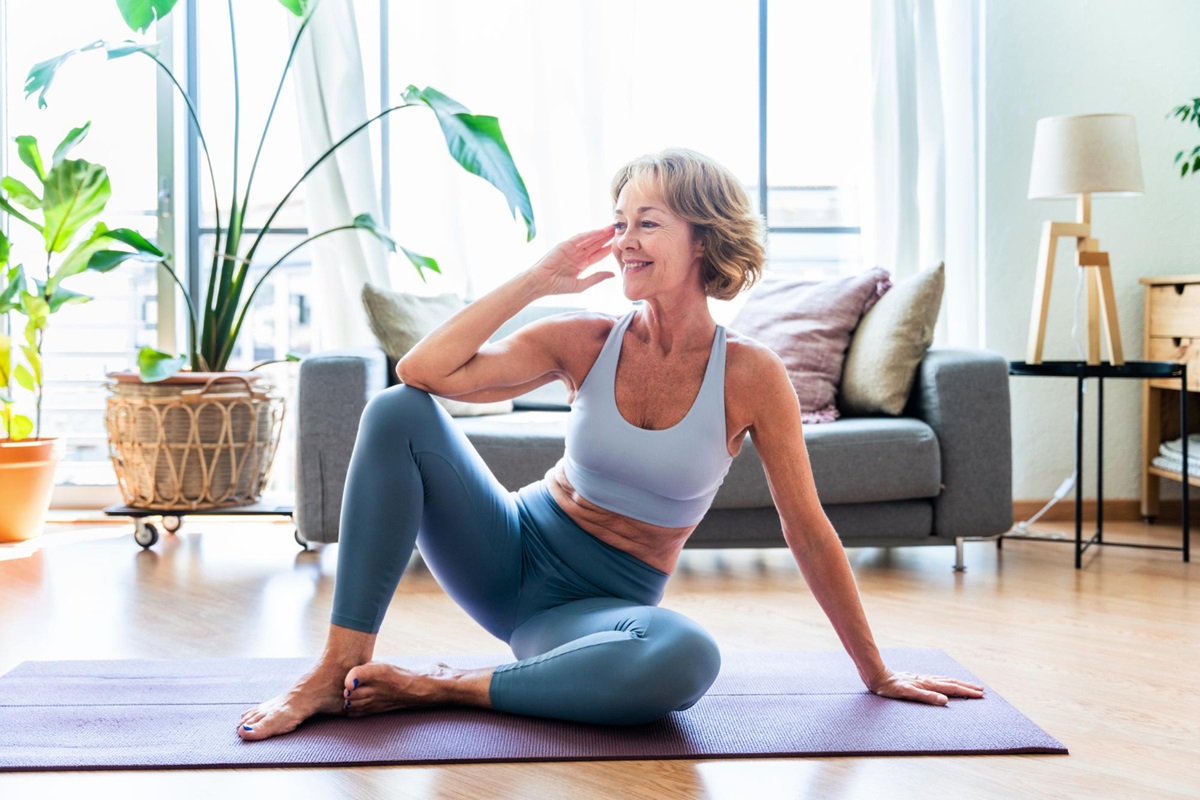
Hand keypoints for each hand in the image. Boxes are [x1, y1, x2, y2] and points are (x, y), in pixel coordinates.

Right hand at [528, 225, 616, 295]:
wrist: (541, 284)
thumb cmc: (557, 287)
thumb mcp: (581, 285)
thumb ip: (597, 278)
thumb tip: (613, 274)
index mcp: (582, 264)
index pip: (598, 254)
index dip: (608, 249)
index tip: (620, 244)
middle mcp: (578, 255)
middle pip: (596, 244)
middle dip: (607, 238)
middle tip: (620, 231)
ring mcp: (571, 249)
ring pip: (589, 239)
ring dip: (600, 233)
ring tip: (612, 228)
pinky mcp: (564, 245)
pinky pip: (579, 238)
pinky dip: (589, 234)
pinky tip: (599, 231)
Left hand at [868, 668, 984, 705]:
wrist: (877, 675)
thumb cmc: (890, 687)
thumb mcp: (907, 694)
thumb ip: (926, 696)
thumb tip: (945, 700)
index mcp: (927, 684)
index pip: (952, 688)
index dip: (966, 691)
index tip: (980, 694)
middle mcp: (927, 680)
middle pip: (952, 682)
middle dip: (967, 687)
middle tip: (982, 690)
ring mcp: (922, 679)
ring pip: (945, 680)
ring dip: (959, 683)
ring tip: (969, 686)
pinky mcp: (917, 679)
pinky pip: (937, 680)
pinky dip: (947, 682)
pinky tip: (946, 683)